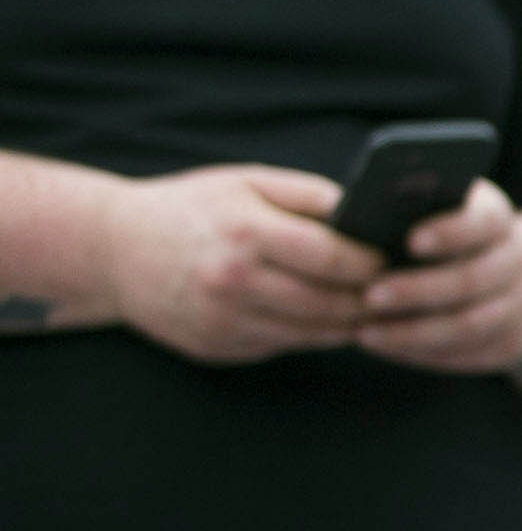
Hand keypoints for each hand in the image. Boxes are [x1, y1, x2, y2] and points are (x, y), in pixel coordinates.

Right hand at [101, 163, 375, 364]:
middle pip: (328, 304)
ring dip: (348, 324)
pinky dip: (310, 335)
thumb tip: (371, 215)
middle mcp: (232, 282)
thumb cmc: (192, 207)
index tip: (393, 259)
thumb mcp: (248, 183)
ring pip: (312, 335)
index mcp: (245, 234)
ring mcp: (222, 320)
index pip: (331, 258)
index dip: (371, 263)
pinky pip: (282, 346)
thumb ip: (311, 197)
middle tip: (398, 291)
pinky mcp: (216, 347)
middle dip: (370, 300)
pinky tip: (327, 320)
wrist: (114, 249)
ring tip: (372, 308)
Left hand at [356, 183, 521, 374]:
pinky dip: (421, 351)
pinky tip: (384, 345)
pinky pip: (465, 352)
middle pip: (471, 278)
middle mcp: (514, 261)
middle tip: (369, 296)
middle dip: (418, 290)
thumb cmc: (445, 243)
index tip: (410, 241)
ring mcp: (516, 304)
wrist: (504, 280)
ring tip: (367, 333)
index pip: (482, 222)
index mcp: (495, 220)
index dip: (450, 232)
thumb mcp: (436, 218)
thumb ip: (408, 218)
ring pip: (468, 324)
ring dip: (414, 331)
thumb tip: (360, 231)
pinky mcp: (507, 342)